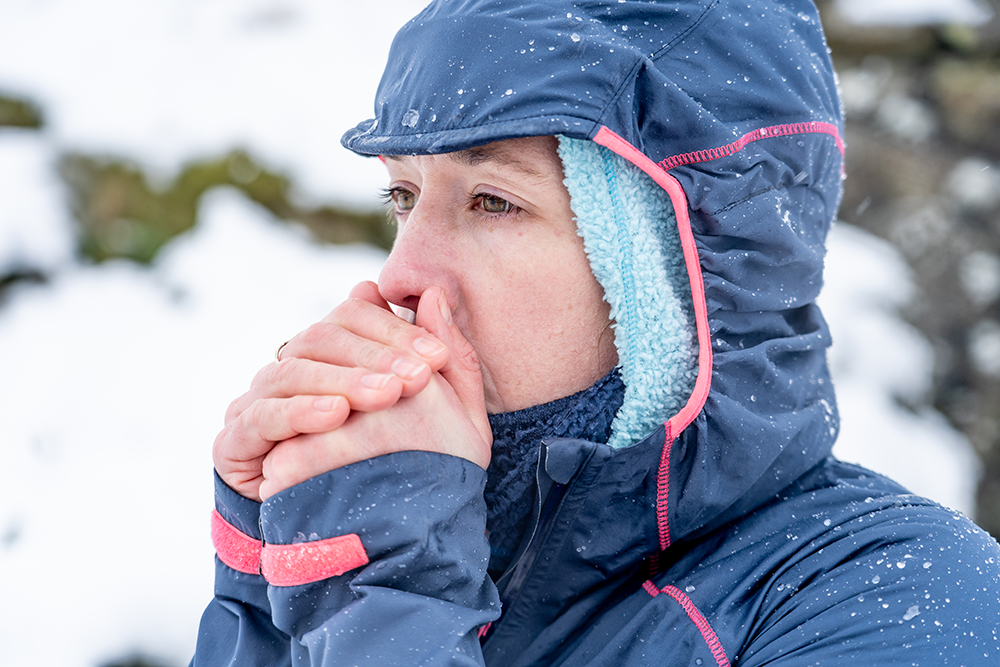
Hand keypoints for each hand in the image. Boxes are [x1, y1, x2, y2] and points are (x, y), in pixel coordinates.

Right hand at [214, 282, 451, 501]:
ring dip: (343, 380)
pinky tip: (337, 415)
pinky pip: (263, 416)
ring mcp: (258, 401)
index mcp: (330, 353)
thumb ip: (441, 357)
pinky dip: (300, 411)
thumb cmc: (392, 467)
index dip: (393, 329)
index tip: (437, 359)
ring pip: (292, 370)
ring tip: (388, 395)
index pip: (352, 314)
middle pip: (322, 335)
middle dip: (376, 354)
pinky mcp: (235, 441)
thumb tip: (437, 295)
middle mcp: (290, 368)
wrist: (343, 539)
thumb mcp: (434, 417)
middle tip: (420, 377)